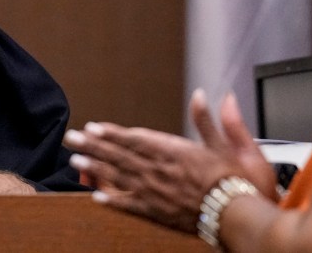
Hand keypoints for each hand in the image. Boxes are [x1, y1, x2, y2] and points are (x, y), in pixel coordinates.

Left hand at [63, 90, 275, 232]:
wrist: (239, 217)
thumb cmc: (237, 183)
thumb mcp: (229, 145)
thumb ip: (211, 120)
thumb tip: (202, 95)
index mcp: (175, 151)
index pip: (135, 139)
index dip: (112, 133)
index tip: (94, 126)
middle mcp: (160, 171)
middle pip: (119, 156)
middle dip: (93, 146)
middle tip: (72, 139)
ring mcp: (156, 193)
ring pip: (118, 178)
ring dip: (94, 169)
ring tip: (75, 162)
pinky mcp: (158, 213)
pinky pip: (130, 206)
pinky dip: (111, 201)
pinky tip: (95, 196)